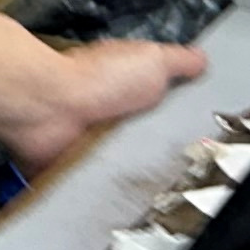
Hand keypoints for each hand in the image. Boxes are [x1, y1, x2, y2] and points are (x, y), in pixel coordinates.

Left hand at [0, 37, 208, 178]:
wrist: (48, 108)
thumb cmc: (95, 81)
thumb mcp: (153, 60)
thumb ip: (179, 61)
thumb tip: (201, 58)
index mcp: (126, 82)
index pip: (161, 103)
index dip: (179, 118)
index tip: (199, 131)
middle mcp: (107, 109)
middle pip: (146, 136)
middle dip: (162, 149)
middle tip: (184, 163)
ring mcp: (90, 138)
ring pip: (126, 161)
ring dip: (137, 169)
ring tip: (160, 183)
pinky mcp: (76, 164)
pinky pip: (99, 183)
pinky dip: (110, 188)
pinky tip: (126, 192)